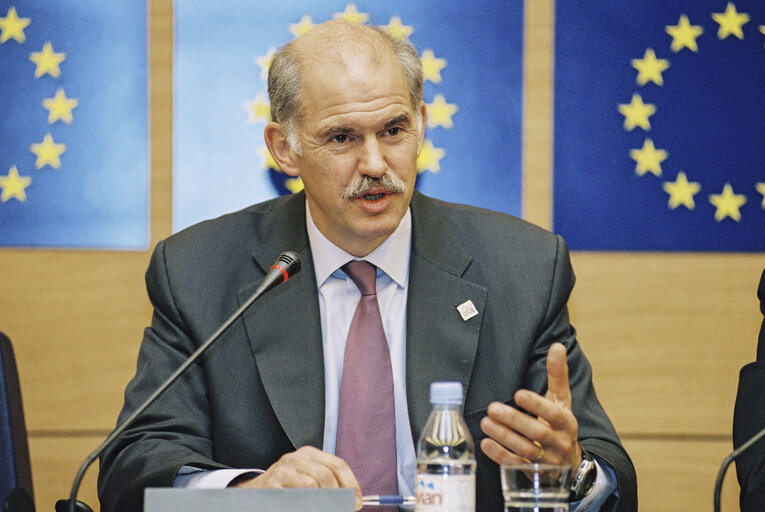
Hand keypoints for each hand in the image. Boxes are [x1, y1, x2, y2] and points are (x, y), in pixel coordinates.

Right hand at [231, 446, 363, 510]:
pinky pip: (297, 496)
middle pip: (327, 474)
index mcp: (310, 454)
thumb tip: (355, 502)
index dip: (351, 485)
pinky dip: (308, 504)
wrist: (253, 494)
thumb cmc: (287, 489)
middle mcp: (296, 457)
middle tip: (344, 510)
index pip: (337, 465)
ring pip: (313, 484)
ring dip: (325, 502)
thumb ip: (329, 487)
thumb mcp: (308, 481)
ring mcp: (283, 469)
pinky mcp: (272, 484)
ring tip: (327, 508)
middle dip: (340, 496)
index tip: (358, 503)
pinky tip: (308, 507)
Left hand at [479, 342, 582, 469]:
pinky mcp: (533, 472)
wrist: (569, 461)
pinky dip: (500, 456)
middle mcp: (559, 442)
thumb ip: (557, 374)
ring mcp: (546, 460)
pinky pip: (516, 465)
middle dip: (514, 421)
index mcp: (566, 422)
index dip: (536, 404)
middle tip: (492, 408)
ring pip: (525, 450)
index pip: (553, 413)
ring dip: (504, 437)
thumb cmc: (560, 423)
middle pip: (537, 433)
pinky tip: (485, 444)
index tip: (518, 394)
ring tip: (485, 422)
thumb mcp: (561, 399)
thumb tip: (557, 345)